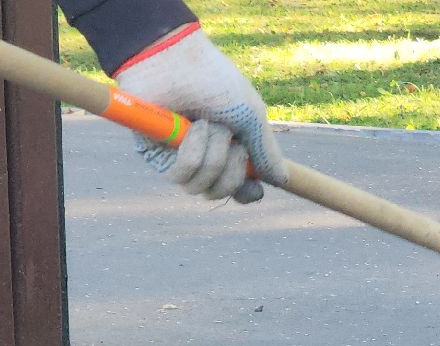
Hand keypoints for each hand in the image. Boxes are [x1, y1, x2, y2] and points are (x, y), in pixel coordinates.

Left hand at [115, 25, 286, 201]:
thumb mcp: (252, 116)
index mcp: (229, 147)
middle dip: (231, 167)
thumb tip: (283, 180)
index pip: (238, 188)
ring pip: (201, 186)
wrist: (176, 60)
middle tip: (229, 136)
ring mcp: (179, 157)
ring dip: (211, 156)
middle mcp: (204, 156)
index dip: (246, 192)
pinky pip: (179, 176)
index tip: (254, 187)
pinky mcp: (156, 155)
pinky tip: (189, 127)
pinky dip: (191, 153)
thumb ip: (266, 151)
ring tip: (205, 123)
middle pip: (221, 191)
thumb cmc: (216, 81)